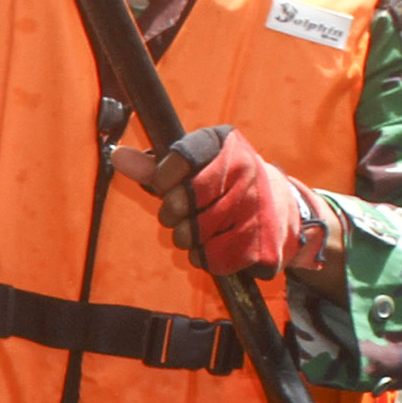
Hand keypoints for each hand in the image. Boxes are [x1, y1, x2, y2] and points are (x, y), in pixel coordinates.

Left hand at [113, 123, 319, 277]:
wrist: (284, 209)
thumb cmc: (225, 185)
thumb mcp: (194, 168)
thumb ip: (153, 166)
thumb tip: (117, 155)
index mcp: (226, 143)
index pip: (177, 160)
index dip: (163, 179)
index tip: (169, 184)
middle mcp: (245, 169)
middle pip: (179, 202)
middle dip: (173, 213)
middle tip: (184, 212)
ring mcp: (255, 207)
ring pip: (191, 235)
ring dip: (189, 238)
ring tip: (204, 227)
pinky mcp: (261, 243)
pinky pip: (211, 259)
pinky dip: (207, 257)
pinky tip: (221, 243)